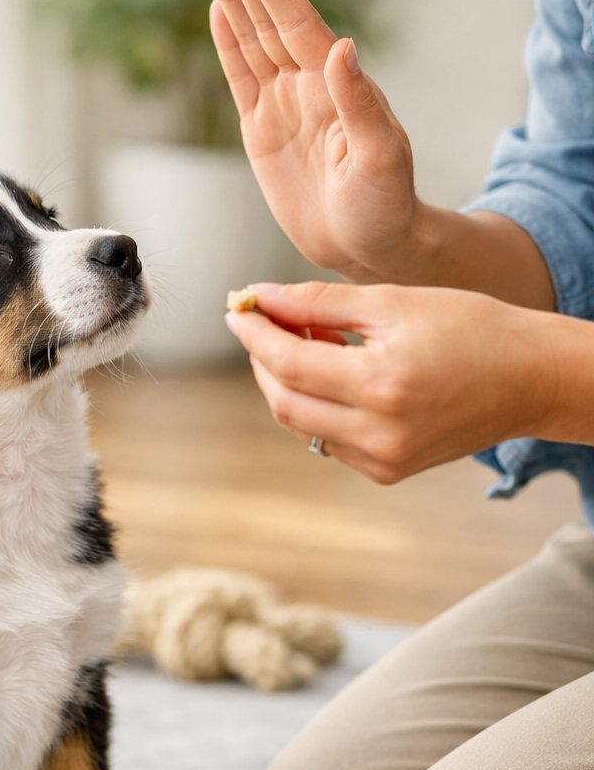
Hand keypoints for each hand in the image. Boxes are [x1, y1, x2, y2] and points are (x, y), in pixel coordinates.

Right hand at [208, 0, 417, 281]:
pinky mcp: (262, 131)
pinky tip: (218, 12)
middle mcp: (309, 86)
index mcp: (336, 85)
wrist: (369, 245)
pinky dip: (228, 45)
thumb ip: (360, 103)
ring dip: (235, 1)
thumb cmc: (385, 204)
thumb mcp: (380, 157)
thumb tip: (342, 47)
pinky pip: (240, 79)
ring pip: (252, 43)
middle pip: (271, 23)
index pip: (298, 25)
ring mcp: (284, 106)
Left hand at [225, 281, 557, 483]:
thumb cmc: (472, 329)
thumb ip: (319, 303)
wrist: (531, 380)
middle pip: (284, 400)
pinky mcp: (388, 472)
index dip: (254, 334)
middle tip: (266, 321)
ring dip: (288, 381)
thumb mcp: (394, 302)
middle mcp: (379, 434)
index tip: (237, 308)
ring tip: (312, 340)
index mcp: (383, 386)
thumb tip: (259, 297)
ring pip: (301, 423)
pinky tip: (338, 373)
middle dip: (264, 359)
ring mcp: (383, 460)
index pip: (288, 363)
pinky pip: (329, 439)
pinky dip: (318, 405)